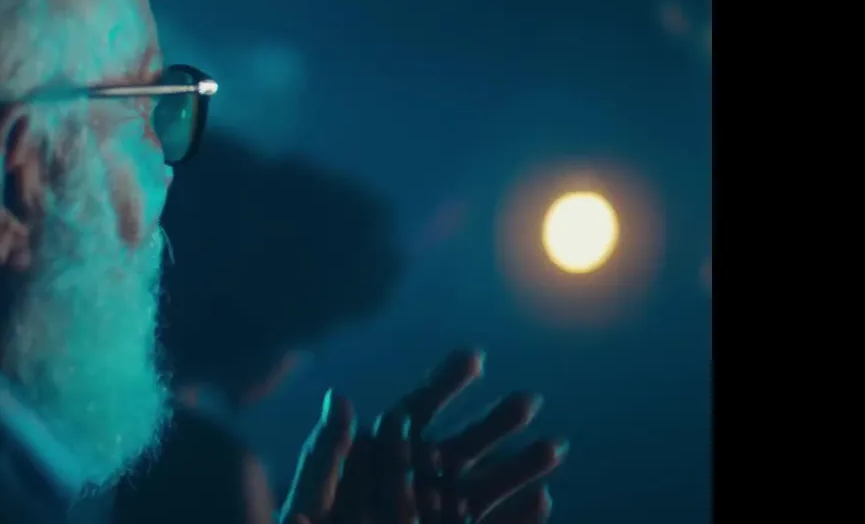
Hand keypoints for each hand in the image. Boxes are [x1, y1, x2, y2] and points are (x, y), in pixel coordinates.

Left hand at [281, 348, 566, 523]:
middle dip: (494, 423)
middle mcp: (410, 487)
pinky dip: (516, 518)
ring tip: (554, 447)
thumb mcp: (309, 499)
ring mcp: (434, 518)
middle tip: (529, 399)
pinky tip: (543, 500)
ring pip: (481, 489)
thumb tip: (340, 397)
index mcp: (376, 462)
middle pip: (458, 447)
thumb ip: (326, 454)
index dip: (444, 382)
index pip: (414, 413)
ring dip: (518, 468)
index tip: (474, 356)